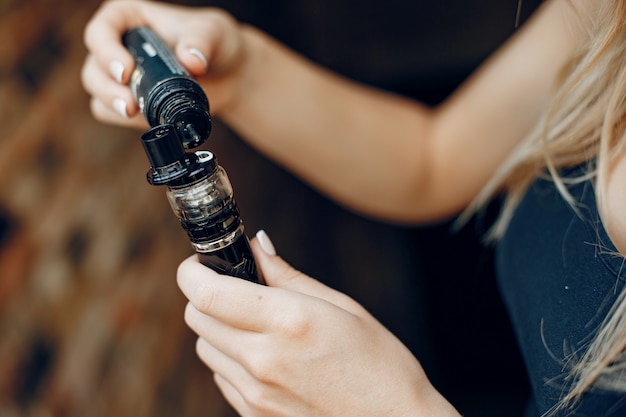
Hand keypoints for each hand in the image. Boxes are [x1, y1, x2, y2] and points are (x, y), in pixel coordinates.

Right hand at [81, 0, 246, 127]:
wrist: (229, 74)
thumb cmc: (216, 43)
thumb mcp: (213, 33)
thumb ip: (201, 42)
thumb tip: (190, 61)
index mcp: (128, 17)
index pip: (101, 30)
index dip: (107, 51)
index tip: (127, 71)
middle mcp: (118, 44)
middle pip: (95, 67)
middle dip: (107, 88)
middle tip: (130, 104)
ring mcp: (121, 75)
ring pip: (97, 91)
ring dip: (112, 105)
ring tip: (136, 112)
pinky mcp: (129, 100)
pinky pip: (110, 113)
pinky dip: (124, 120)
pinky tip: (147, 120)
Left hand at [177, 231, 459, 416]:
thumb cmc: (380, 365)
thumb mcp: (342, 307)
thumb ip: (288, 276)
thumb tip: (256, 246)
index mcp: (289, 322)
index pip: (208, 293)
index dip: (193, 271)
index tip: (199, 262)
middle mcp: (264, 360)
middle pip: (197, 318)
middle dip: (207, 295)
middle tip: (236, 288)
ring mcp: (256, 395)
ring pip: (205, 348)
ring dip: (219, 328)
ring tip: (257, 325)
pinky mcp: (255, 416)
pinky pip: (222, 378)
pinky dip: (232, 360)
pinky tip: (266, 356)